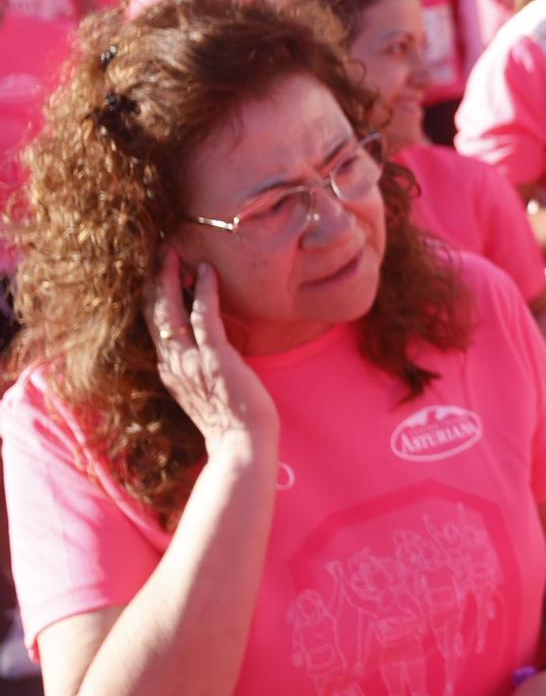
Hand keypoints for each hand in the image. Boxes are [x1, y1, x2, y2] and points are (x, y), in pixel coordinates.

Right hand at [147, 250, 277, 448]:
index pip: (153, 325)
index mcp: (170, 369)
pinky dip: (204, 291)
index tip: (156, 270)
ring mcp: (191, 361)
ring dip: (170, 277)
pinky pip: (205, 317)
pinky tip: (207, 271)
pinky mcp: (215, 359)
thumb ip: (198, 364)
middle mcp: (173, 363)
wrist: (242, 445)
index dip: (152, 295)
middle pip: (152, 313)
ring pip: (170, 311)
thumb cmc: (232, 418)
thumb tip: (206, 340)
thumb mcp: (205, 387)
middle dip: (153, 279)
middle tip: (158, 250)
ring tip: (173, 250)